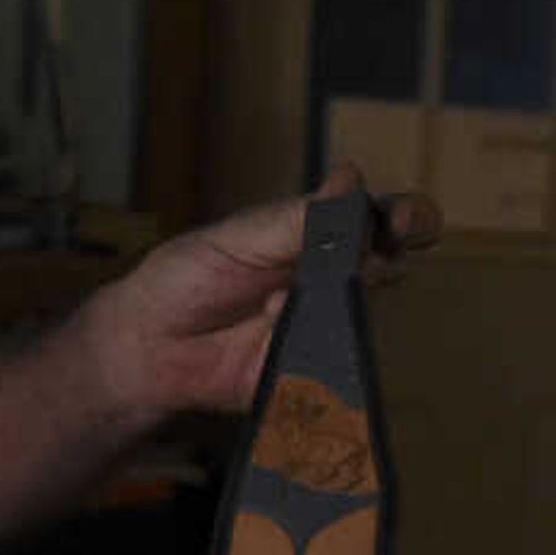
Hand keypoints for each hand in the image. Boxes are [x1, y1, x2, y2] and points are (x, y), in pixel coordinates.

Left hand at [75, 165, 435, 423]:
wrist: (148, 341)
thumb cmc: (188, 277)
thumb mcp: (240, 236)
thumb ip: (299, 217)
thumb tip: (350, 178)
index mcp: (322, 237)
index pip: (384, 221)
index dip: (407, 218)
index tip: (401, 222)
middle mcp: (334, 283)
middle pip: (388, 270)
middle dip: (376, 264)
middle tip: (357, 262)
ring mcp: (324, 330)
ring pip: (361, 321)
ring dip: (326, 307)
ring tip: (275, 302)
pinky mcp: (306, 375)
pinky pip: (326, 368)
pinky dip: (299, 348)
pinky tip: (264, 333)